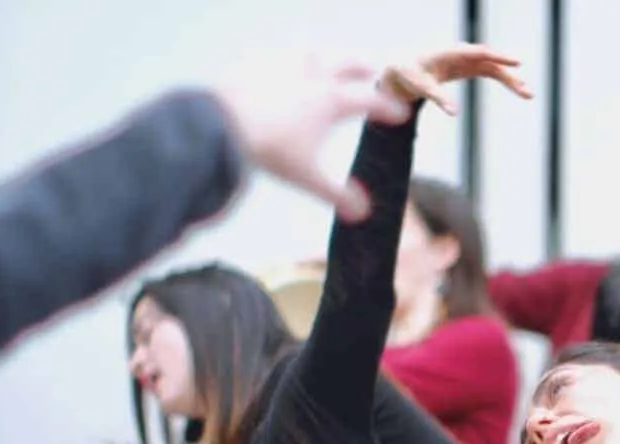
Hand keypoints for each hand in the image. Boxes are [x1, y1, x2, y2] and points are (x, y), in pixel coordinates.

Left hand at [215, 55, 409, 222]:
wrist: (217, 126)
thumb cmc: (267, 149)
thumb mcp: (306, 176)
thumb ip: (337, 194)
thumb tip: (363, 213)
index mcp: (330, 100)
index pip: (369, 100)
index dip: (388, 108)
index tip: (401, 113)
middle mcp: (310, 76)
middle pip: (345, 63)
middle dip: (361, 67)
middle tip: (372, 70)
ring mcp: (280, 66)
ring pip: (311, 53)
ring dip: (324, 57)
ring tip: (327, 62)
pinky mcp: (252, 64)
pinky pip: (272, 57)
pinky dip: (282, 62)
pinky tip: (278, 67)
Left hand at [383, 43, 532, 115]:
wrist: (405, 67)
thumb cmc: (411, 74)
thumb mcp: (422, 87)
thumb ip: (438, 98)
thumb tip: (455, 114)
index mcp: (451, 52)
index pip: (479, 52)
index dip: (498, 57)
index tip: (516, 63)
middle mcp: (464, 53)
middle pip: (492, 61)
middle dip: (510, 74)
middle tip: (526, 89)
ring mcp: (469, 60)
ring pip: (496, 68)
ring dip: (512, 80)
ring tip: (528, 94)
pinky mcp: (470, 67)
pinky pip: (492, 72)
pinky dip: (505, 81)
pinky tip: (519, 90)